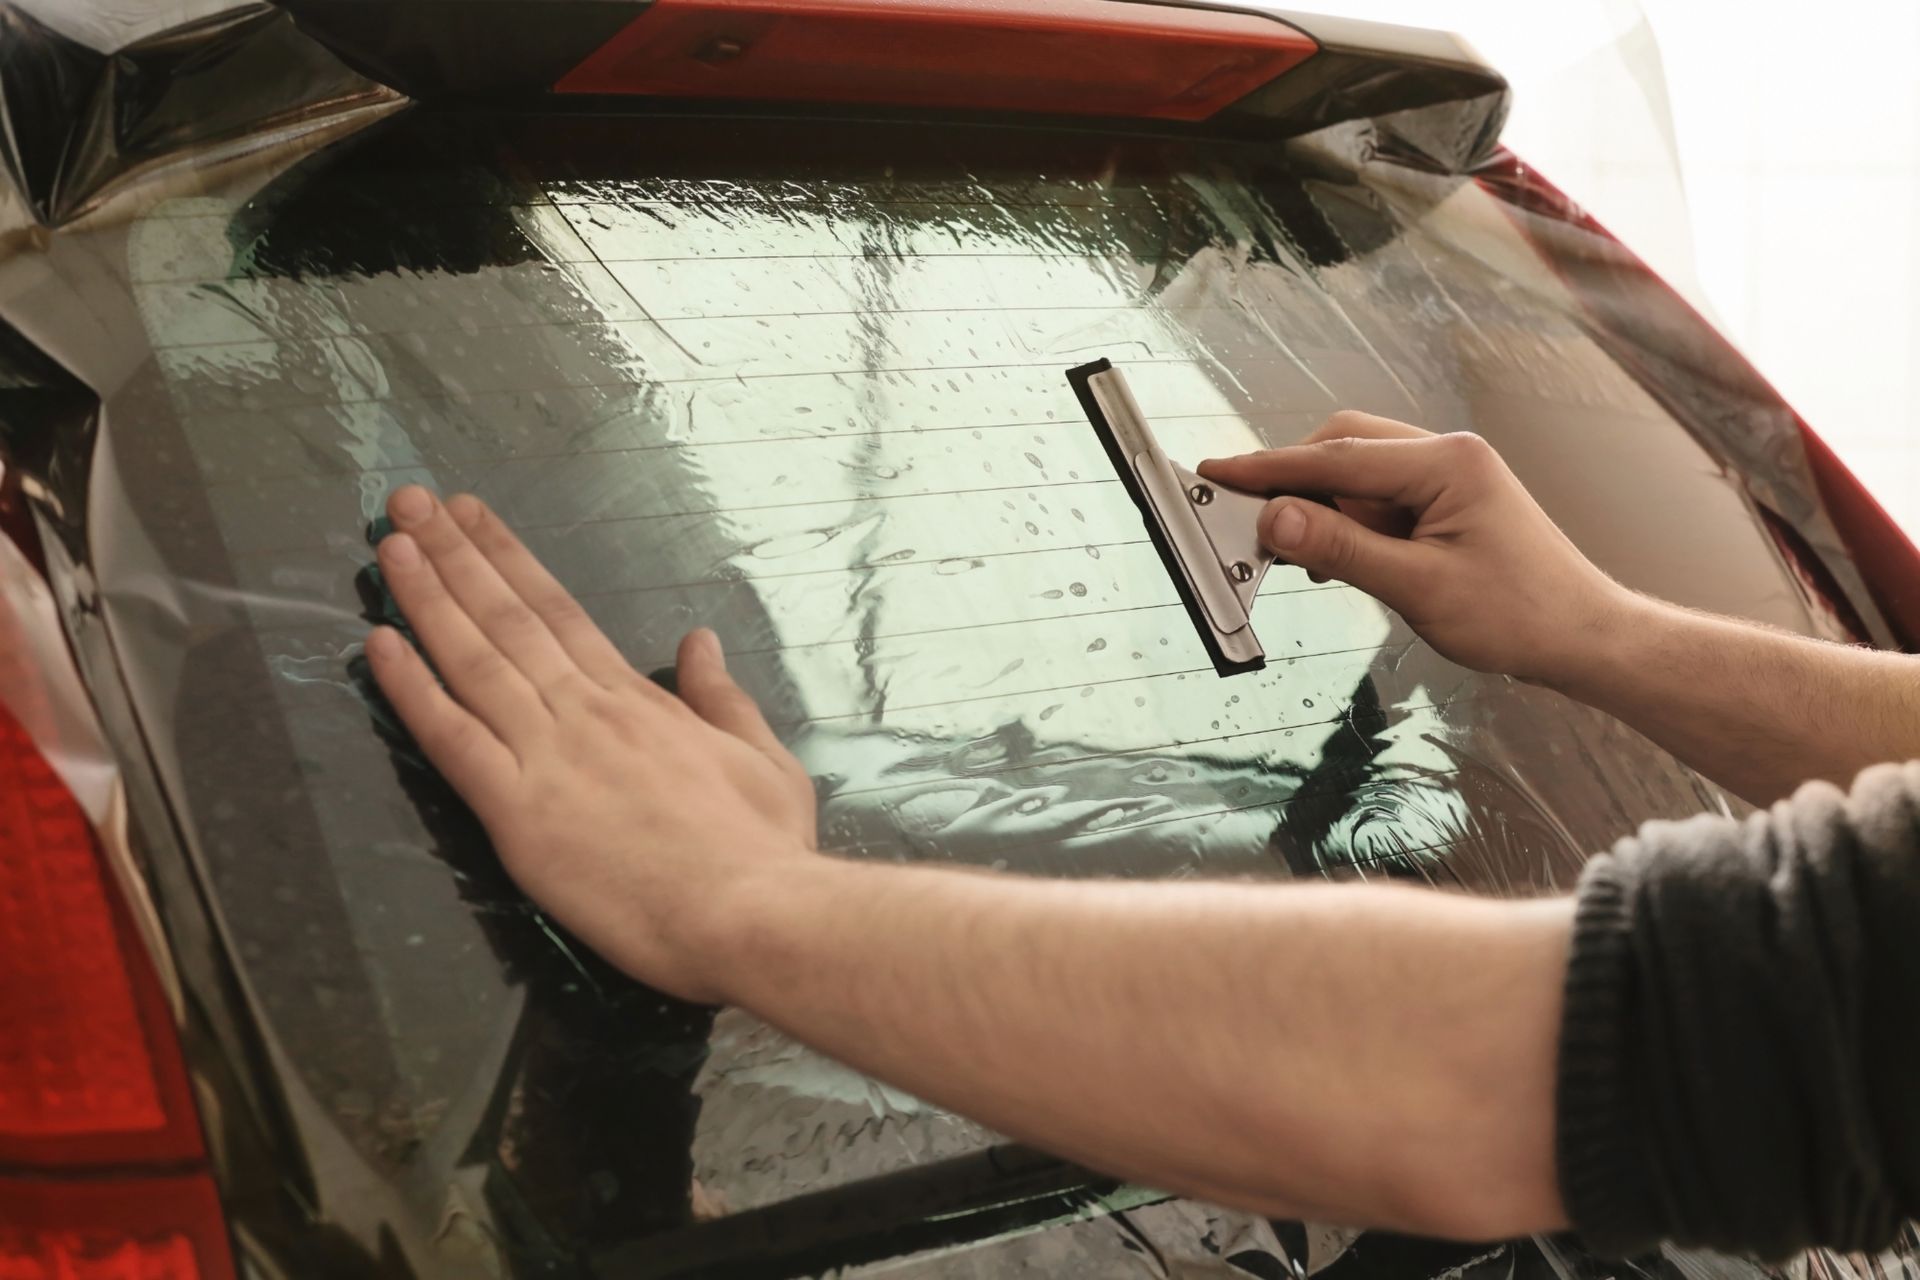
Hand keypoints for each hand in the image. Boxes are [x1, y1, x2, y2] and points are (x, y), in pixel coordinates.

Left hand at [364, 485, 816, 1002]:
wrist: (751, 911)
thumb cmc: (764, 848)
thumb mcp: (763, 757)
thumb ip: (723, 698)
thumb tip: (698, 641)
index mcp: (639, 699)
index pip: (560, 610)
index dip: (509, 558)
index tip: (472, 517)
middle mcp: (584, 710)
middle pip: (507, 617)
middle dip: (453, 554)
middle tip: (409, 501)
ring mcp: (548, 756)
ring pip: (473, 660)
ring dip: (426, 597)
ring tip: (389, 544)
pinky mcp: (519, 812)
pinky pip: (452, 738)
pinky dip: (412, 688)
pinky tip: (378, 644)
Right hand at [1198, 412, 1633, 685]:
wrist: (1583, 638)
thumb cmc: (1520, 615)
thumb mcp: (1419, 587)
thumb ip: (1342, 547)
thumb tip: (1276, 518)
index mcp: (1446, 462)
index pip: (1336, 457)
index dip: (1269, 467)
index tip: (1217, 474)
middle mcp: (1446, 455)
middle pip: (1342, 448)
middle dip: (1292, 482)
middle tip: (1248, 522)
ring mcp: (1447, 477)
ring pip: (1357, 473)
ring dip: (1320, 507)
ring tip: (1292, 553)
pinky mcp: (1445, 503)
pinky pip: (1377, 499)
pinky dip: (1346, 522)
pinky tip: (1333, 558)